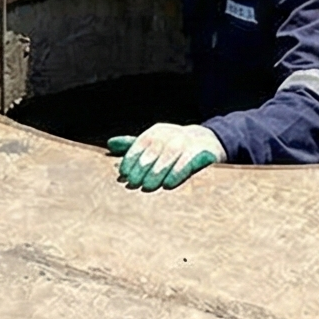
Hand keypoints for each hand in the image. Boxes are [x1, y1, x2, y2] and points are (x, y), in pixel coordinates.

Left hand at [107, 122, 223, 190]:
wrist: (208, 142)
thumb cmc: (173, 146)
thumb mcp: (154, 142)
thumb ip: (132, 144)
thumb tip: (110, 143)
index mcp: (156, 132)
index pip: (141, 143)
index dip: (131, 158)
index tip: (124, 174)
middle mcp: (170, 134)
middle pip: (154, 150)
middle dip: (143, 167)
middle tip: (134, 183)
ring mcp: (186, 142)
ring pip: (169, 155)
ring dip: (158, 171)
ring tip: (148, 186)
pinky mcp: (201, 152)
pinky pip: (188, 161)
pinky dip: (177, 172)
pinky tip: (169, 184)